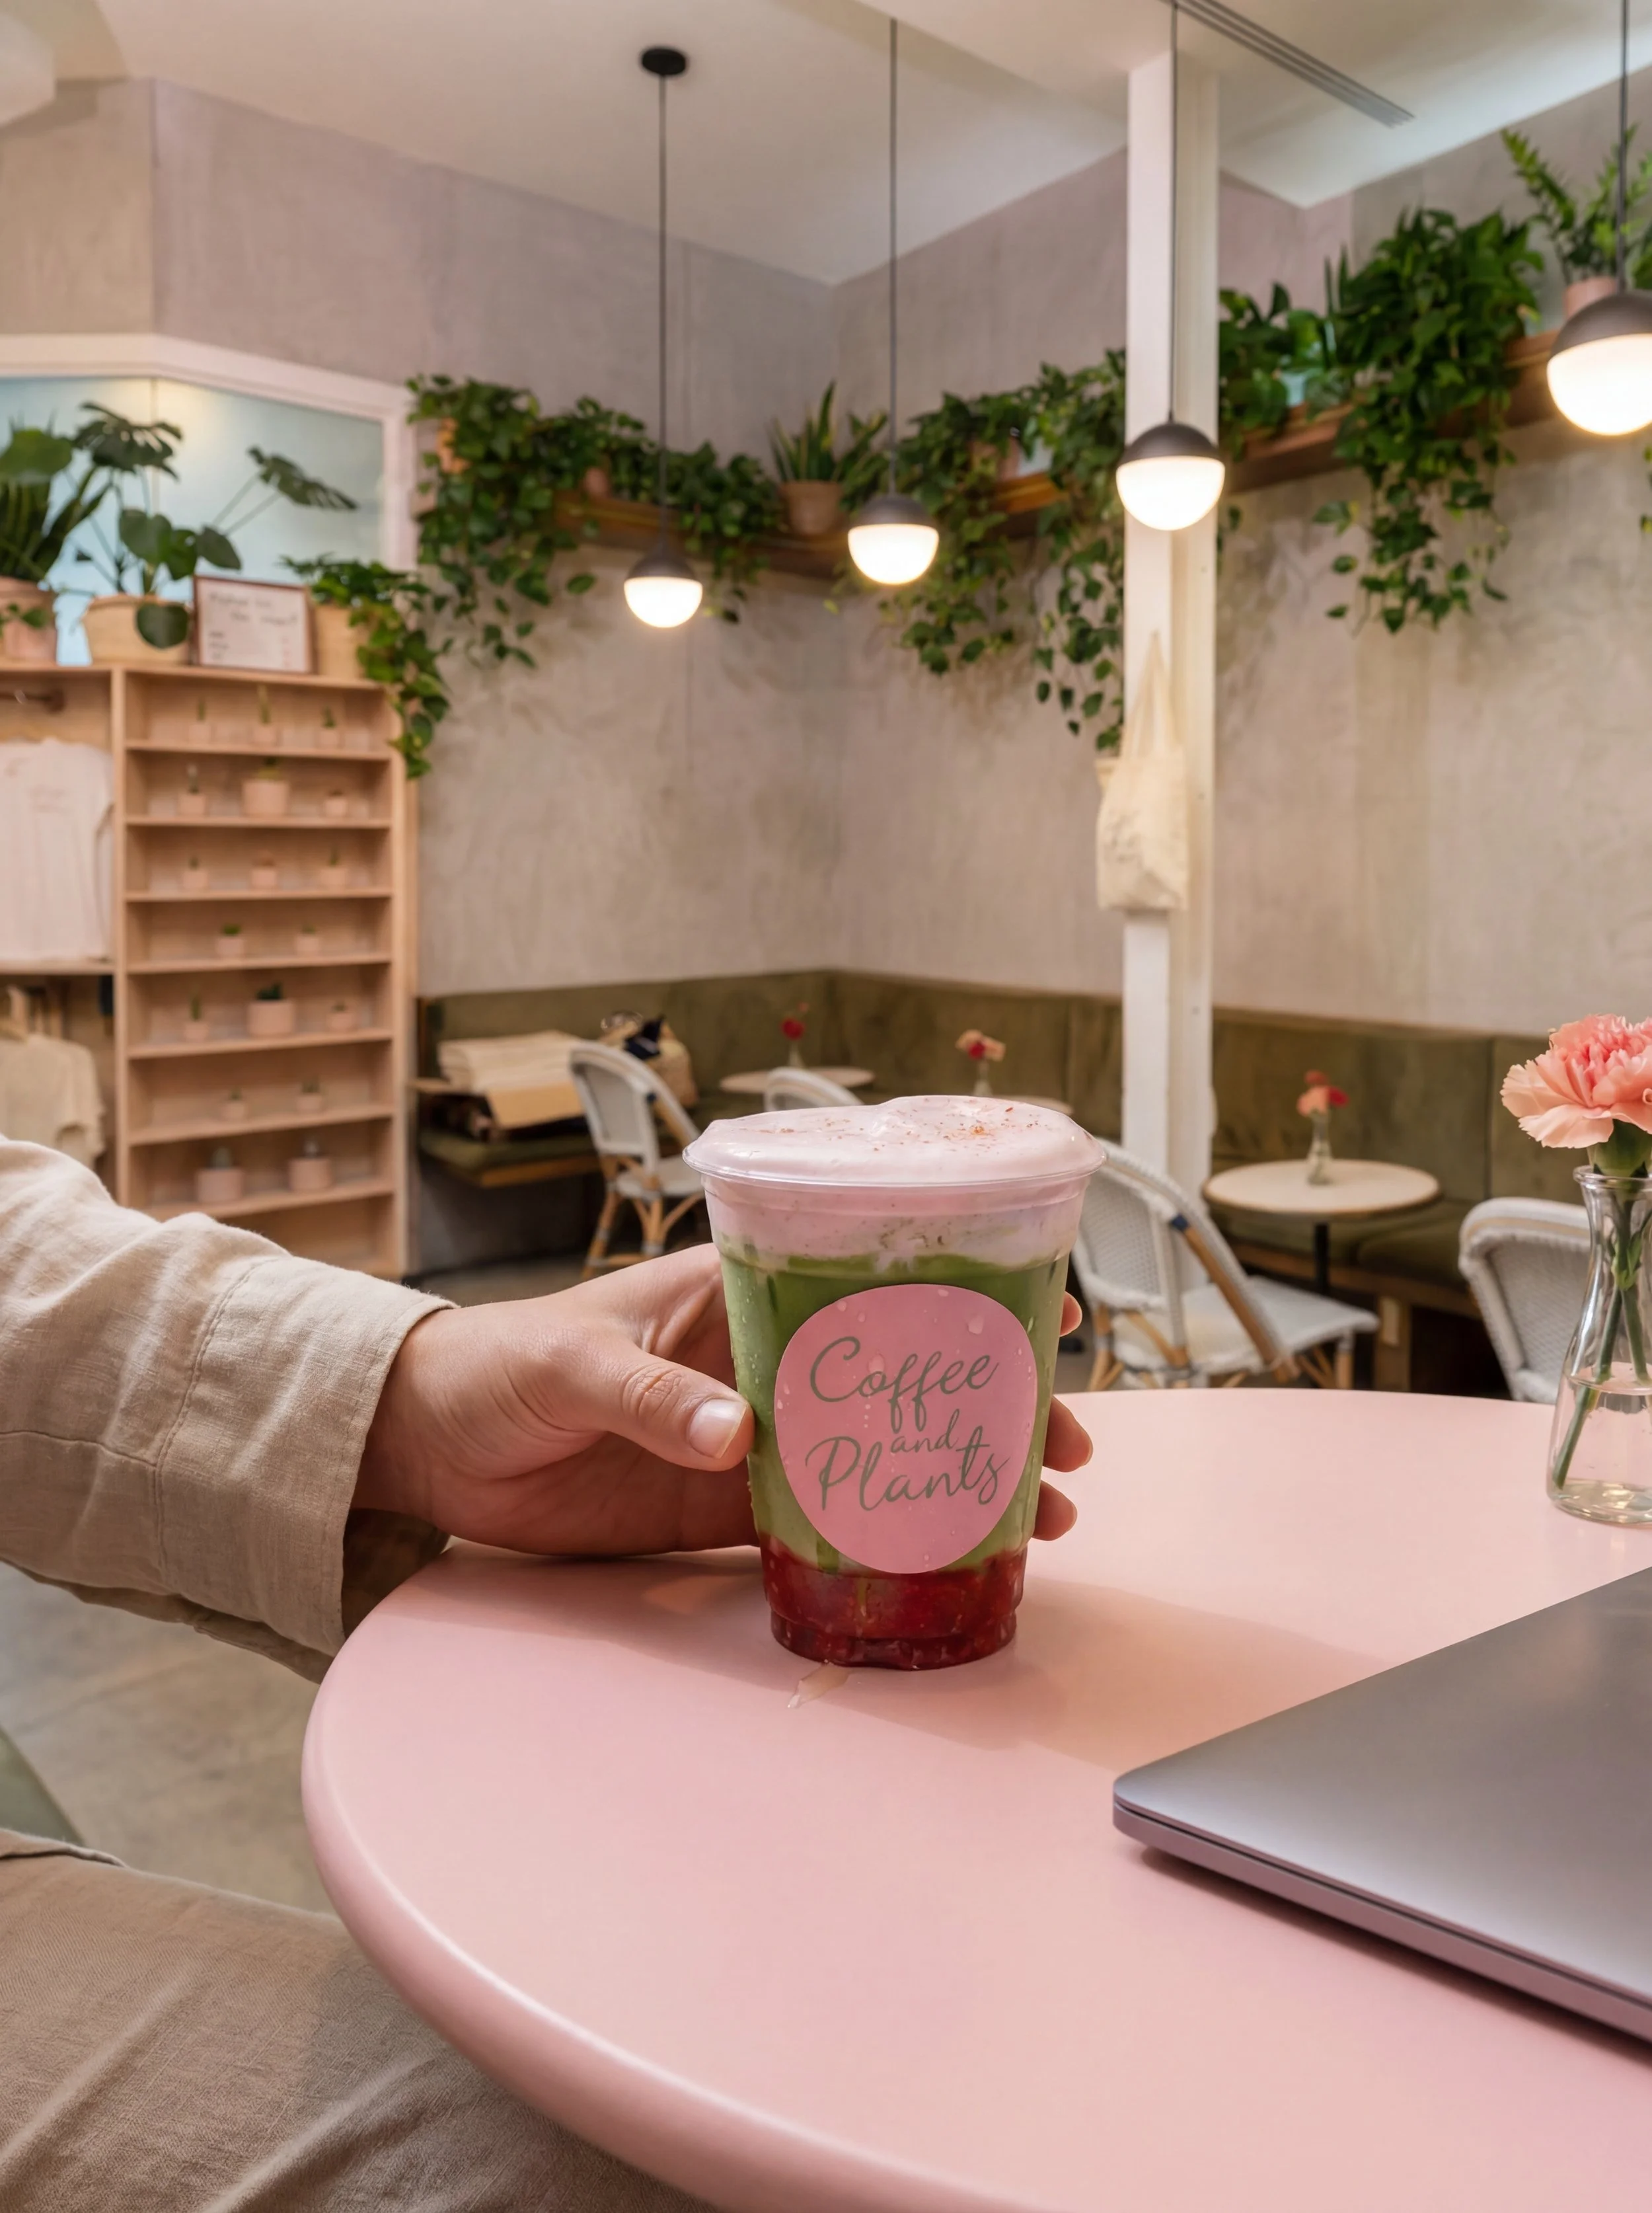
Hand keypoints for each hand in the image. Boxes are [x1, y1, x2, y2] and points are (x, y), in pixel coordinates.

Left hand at [356, 1245, 1091, 1556]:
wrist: (433, 1444)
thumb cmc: (500, 1364)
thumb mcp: (571, 1363)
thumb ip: (650, 1395)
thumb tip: (737, 1435)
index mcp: (739, 1295)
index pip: (869, 1282)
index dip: (958, 1295)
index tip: (1040, 1315)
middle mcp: (766, 1363)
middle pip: (901, 1378)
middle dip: (986, 1407)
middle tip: (1067, 1448)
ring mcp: (754, 1439)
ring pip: (879, 1456)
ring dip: (954, 1481)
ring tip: (1040, 1519)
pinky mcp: (725, 1509)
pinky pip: (822, 1525)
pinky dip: (882, 1540)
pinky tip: (943, 1561)